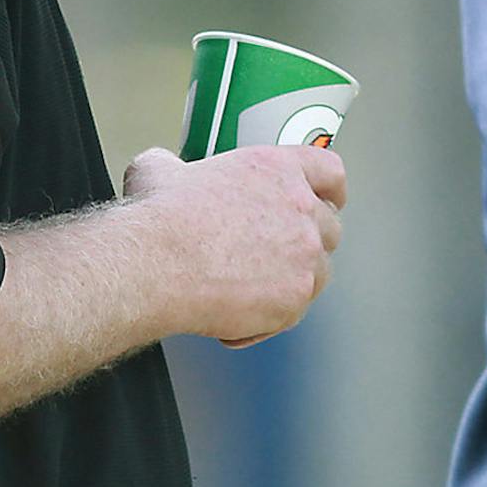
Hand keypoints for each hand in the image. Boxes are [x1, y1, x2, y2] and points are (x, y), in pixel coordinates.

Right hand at [121, 145, 346, 345]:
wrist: (156, 264)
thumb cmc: (161, 219)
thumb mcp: (160, 170)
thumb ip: (175, 166)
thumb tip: (162, 169)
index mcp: (278, 169)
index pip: (330, 172)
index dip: (330, 190)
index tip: (329, 200)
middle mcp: (301, 207)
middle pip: (329, 226)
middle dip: (307, 242)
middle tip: (274, 256)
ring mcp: (304, 254)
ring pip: (318, 272)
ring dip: (292, 281)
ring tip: (251, 291)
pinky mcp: (296, 296)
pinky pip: (293, 312)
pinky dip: (267, 320)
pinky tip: (232, 316)